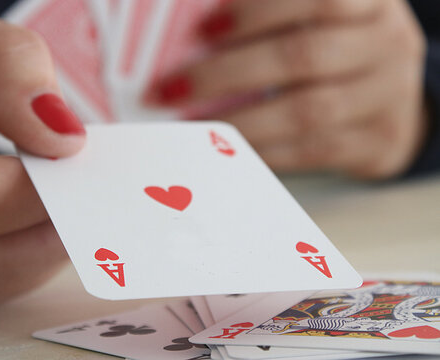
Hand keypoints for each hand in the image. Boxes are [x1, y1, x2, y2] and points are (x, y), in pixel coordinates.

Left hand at [146, 0, 425, 178]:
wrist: (395, 103)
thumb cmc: (340, 53)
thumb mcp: (319, 22)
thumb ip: (271, 23)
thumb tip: (197, 36)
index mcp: (368, 3)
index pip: (318, 0)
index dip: (256, 13)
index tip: (203, 30)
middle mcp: (385, 44)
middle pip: (302, 57)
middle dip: (227, 74)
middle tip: (171, 89)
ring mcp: (386, 97)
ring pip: (306, 112)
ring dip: (239, 121)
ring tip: (192, 125)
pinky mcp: (376, 143)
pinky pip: (311, 152)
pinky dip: (264, 150)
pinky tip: (229, 149)